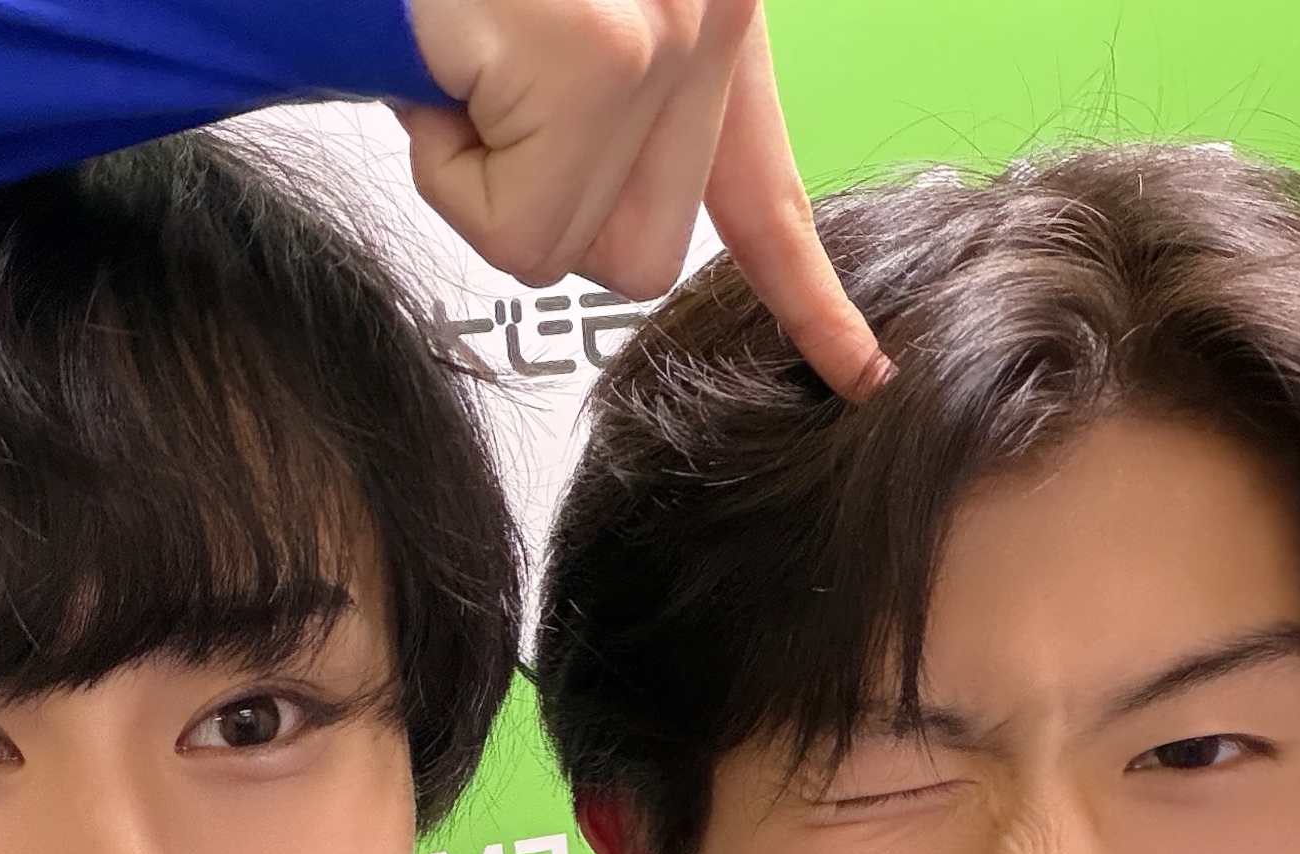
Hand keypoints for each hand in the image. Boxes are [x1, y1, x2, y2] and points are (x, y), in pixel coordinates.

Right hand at [398, 0, 887, 395]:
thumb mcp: (535, 40)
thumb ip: (609, 107)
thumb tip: (608, 215)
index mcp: (705, 18)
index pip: (765, 193)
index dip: (810, 295)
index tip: (860, 372)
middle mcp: (712, 11)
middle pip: (644, 253)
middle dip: (532, 202)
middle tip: (478, 94)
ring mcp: (670, 33)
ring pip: (578, 250)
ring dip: (481, 184)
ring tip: (457, 67)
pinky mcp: (607, 61)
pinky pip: (522, 232)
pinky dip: (446, 175)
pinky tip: (440, 72)